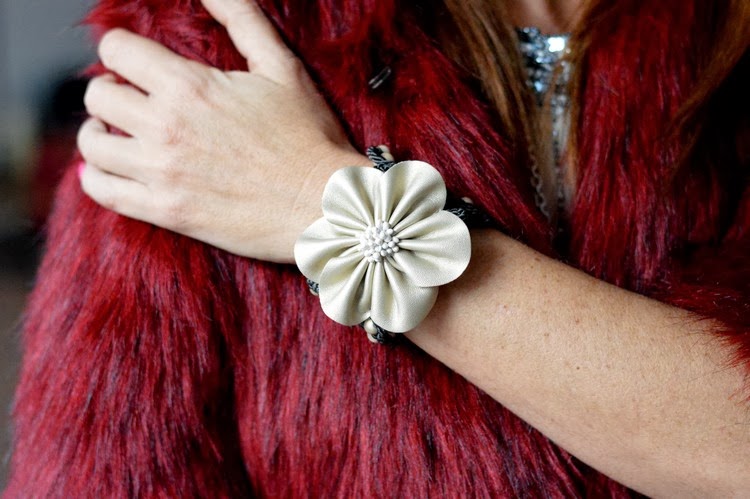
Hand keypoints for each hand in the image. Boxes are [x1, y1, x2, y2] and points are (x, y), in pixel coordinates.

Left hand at [77, 0, 366, 262]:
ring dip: (100, 133)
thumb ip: (241, 19)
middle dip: (112, 90)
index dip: (122, 50)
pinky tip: (112, 170)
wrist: (322, 204)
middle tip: (131, 98)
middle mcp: (165, 127)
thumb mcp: (281, 67)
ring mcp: (162, 173)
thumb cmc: (308, 136)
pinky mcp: (166, 211)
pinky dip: (95, 178)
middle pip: (98, 96)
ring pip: (92, 145)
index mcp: (189, 86)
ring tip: (119, 134)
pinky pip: (101, 191)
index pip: (117, 50)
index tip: (135, 62)